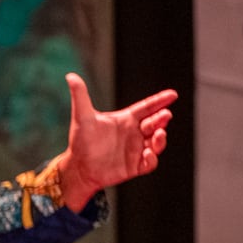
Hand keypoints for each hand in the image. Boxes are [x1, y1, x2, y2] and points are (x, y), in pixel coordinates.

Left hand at [56, 75, 176, 209]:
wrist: (78, 167)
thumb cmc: (81, 140)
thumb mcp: (82, 117)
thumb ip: (80, 96)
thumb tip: (70, 76)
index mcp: (127, 119)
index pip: (147, 107)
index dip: (160, 100)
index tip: (172, 94)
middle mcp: (135, 133)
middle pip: (155, 123)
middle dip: (162, 118)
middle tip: (165, 115)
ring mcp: (137, 150)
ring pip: (157, 143)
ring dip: (161, 138)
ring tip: (159, 133)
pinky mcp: (135, 166)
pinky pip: (149, 163)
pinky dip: (152, 159)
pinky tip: (147, 154)